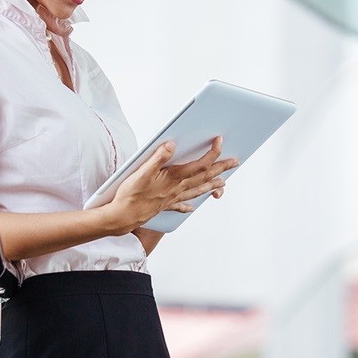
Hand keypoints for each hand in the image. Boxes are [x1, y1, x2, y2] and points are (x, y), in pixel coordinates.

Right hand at [100, 136, 237, 234]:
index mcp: (175, 177)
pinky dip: (188, 205)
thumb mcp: (142, 171)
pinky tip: (192, 208)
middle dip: (222, 168)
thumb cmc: (131, 194)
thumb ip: (158, 157)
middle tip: (235, 162)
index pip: (200, 164)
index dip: (213, 152)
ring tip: (223, 183)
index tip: (220, 141)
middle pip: (205, 177)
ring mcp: (173, 198)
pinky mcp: (164, 206)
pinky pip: (180, 205)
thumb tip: (172, 144)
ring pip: (198, 190)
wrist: (122, 216)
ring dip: (212, 185)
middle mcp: (178, 188)